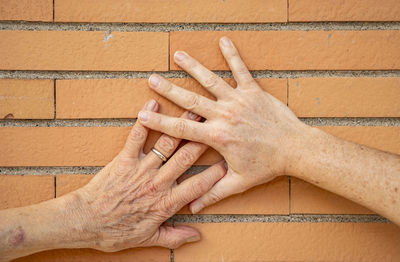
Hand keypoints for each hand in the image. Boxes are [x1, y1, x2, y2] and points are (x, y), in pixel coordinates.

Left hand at [68, 100, 226, 251]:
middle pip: (185, 159)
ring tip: (193, 111)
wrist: (85, 222)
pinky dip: (144, 121)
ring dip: (181, 127)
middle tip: (216, 125)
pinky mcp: (124, 159)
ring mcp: (141, 169)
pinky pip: (136, 137)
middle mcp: (157, 183)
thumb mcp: (148, 239)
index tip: (228, 164)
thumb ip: (174, 237)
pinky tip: (152, 106)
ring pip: (166, 145)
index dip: (214, 176)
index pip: (197, 187)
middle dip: (202, 140)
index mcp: (165, 203)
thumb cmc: (115, 232)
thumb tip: (196, 236)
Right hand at [137, 37, 312, 212]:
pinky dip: (232, 55)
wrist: (295, 149)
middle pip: (191, 100)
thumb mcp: (239, 182)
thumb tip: (193, 208)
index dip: (160, 123)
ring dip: (193, 68)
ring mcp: (238, 100)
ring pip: (211, 81)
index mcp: (218, 137)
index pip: (182, 130)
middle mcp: (225, 115)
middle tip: (151, 79)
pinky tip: (223, 41)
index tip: (143, 114)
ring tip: (178, 55)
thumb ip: (213, 193)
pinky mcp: (253, 91)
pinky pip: (241, 70)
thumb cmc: (267, 166)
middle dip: (169, 89)